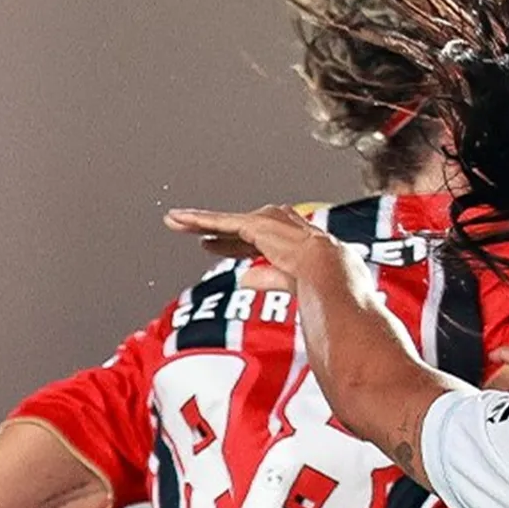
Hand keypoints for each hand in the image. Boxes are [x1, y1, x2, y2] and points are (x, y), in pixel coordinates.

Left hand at [164, 205, 336, 280]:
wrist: (332, 276)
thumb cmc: (330, 287)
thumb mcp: (295, 284)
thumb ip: (268, 277)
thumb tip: (245, 278)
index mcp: (298, 244)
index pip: (262, 241)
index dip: (238, 244)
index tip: (222, 246)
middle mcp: (284, 228)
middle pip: (242, 227)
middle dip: (217, 229)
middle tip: (193, 229)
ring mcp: (272, 224)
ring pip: (228, 222)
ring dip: (201, 221)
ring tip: (176, 220)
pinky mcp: (256, 225)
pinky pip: (221, 222)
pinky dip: (198, 220)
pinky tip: (180, 220)